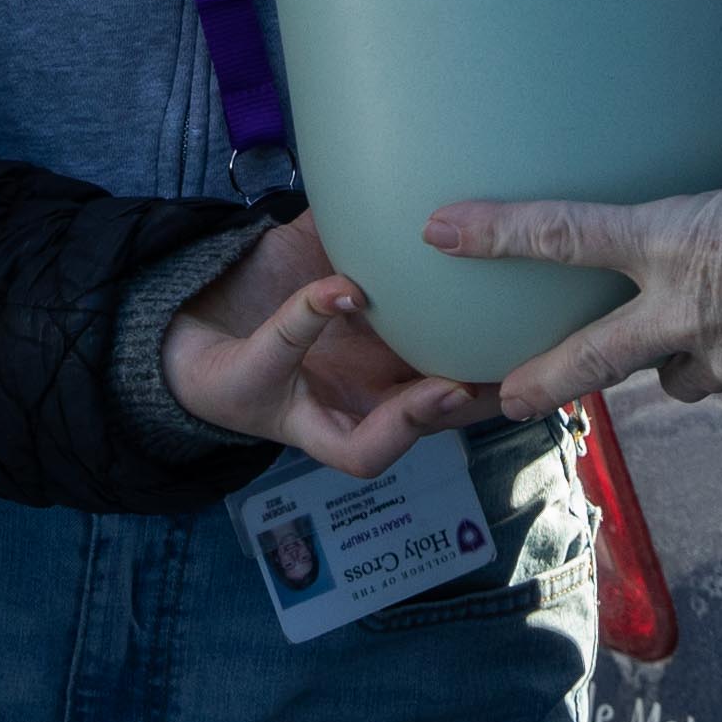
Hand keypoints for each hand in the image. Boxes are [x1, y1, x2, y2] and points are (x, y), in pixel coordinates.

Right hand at [160, 218, 481, 478]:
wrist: (204, 331)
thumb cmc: (223, 370)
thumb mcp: (248, 363)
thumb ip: (293, 328)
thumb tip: (345, 287)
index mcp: (329, 425)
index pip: (373, 448)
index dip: (413, 424)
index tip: (445, 390)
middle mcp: (363, 397)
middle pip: (429, 413)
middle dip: (473, 395)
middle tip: (512, 360)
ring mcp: (374, 362)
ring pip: (435, 366)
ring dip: (475, 351)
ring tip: (516, 320)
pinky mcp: (374, 320)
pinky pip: (417, 317)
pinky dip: (446, 300)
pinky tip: (480, 274)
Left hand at [428, 40, 721, 417]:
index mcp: (677, 244)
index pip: (567, 235)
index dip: (498, 233)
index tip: (442, 232)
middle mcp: (688, 313)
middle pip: (593, 357)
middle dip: (544, 378)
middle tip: (505, 397)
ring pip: (681, 376)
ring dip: (681, 363)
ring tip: (703, 343)